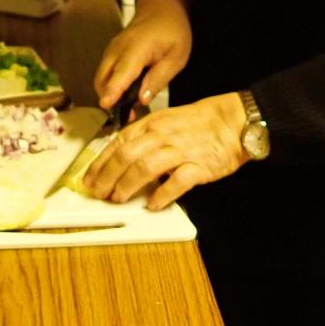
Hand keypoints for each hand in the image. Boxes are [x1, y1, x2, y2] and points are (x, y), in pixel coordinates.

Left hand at [83, 93, 247, 209]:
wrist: (234, 122)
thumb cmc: (200, 123)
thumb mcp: (166, 121)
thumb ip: (144, 137)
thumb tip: (121, 157)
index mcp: (151, 125)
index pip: (117, 143)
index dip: (100, 164)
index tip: (90, 179)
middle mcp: (162, 136)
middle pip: (125, 157)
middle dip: (108, 178)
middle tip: (100, 193)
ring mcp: (180, 151)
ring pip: (144, 168)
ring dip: (127, 186)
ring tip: (119, 199)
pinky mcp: (198, 167)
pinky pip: (176, 182)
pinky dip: (161, 195)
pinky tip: (153, 204)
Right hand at [94, 0, 191, 110]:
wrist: (161, 8)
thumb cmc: (173, 31)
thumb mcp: (176, 57)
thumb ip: (159, 78)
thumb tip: (141, 99)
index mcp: (137, 48)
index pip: (121, 72)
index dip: (113, 90)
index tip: (106, 105)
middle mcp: (118, 49)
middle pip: (104, 78)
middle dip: (109, 98)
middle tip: (125, 116)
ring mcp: (111, 50)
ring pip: (101, 77)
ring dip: (109, 94)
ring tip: (127, 109)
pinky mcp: (111, 53)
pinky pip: (105, 73)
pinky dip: (110, 86)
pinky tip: (125, 95)